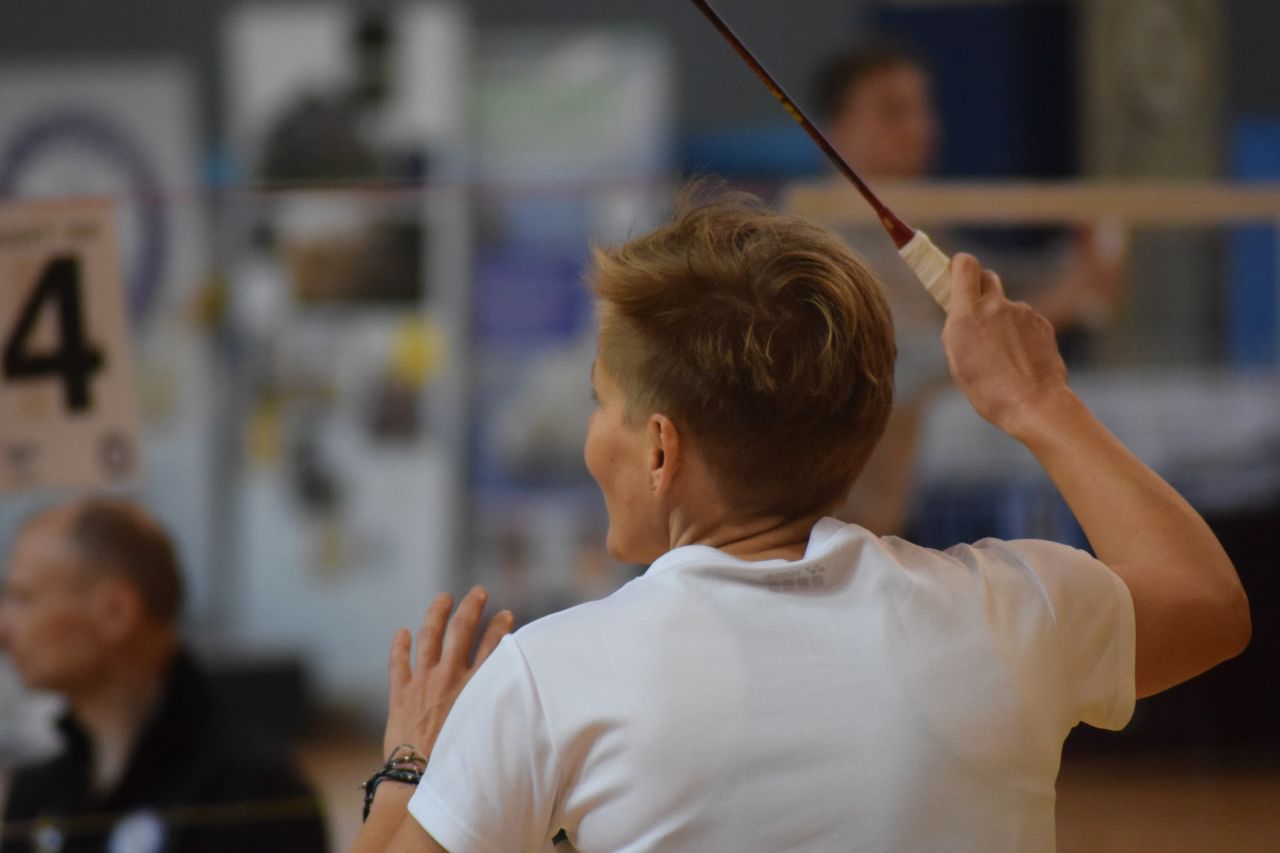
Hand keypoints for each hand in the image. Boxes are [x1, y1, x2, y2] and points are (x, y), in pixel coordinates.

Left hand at [383, 586, 514, 758]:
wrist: (419, 780)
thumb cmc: (460, 765)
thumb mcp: (490, 732)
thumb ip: (502, 711)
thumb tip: (522, 706)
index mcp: (475, 687)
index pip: (493, 646)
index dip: (500, 627)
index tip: (505, 614)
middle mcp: (449, 677)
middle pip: (461, 630)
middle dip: (471, 607)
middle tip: (477, 593)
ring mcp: (422, 682)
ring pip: (429, 637)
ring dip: (436, 613)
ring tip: (442, 598)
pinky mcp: (400, 694)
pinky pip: (398, 662)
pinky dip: (399, 646)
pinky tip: (402, 632)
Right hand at [941, 254, 1069, 438]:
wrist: (1035, 404)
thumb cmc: (989, 390)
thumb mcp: (957, 362)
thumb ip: (956, 331)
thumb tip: (959, 316)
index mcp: (967, 314)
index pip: (964, 265)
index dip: (959, 266)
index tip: (955, 275)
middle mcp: (995, 306)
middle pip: (987, 277)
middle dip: (980, 289)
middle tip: (976, 313)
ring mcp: (1023, 312)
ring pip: (1006, 306)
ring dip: (1001, 321)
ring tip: (1002, 356)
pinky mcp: (1042, 323)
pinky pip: (1025, 321)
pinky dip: (1020, 335)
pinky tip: (1020, 360)